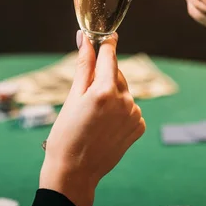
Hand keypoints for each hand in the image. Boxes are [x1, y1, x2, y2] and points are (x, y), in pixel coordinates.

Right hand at [39, 31, 145, 205]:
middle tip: (85, 91)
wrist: (75, 171)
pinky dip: (119, 110)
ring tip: (93, 114)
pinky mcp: (139, 127)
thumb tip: (85, 39)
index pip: (110, 56)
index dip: (106, 44)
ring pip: (123, 91)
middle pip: (116, 74)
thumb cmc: (66, 134)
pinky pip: (129, 108)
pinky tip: (104, 123)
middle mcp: (125, 101)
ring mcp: (134, 115)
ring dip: (111, 94)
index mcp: (105, 91)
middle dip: (103, 75)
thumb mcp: (72, 97)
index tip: (107, 34)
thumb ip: (84, 65)